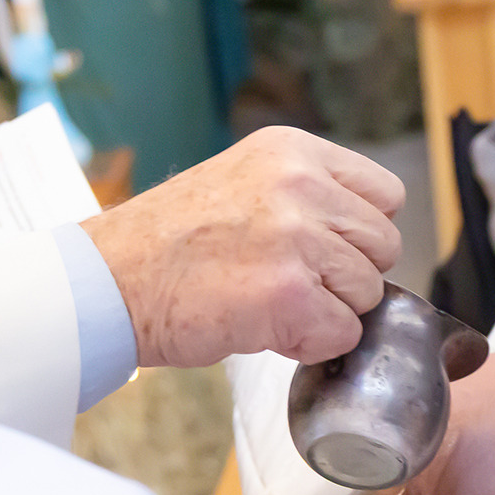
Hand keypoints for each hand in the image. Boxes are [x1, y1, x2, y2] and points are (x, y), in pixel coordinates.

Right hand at [82, 126, 402, 367]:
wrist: (108, 281)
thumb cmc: (169, 242)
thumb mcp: (243, 180)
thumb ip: (308, 196)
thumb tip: (366, 240)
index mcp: (294, 151)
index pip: (387, 195)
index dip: (360, 233)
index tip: (322, 248)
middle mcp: (301, 185)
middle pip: (384, 245)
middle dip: (347, 274)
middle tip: (289, 281)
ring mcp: (297, 238)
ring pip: (368, 292)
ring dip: (328, 310)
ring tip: (268, 301)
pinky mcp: (290, 293)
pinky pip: (344, 332)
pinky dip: (310, 344)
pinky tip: (264, 327)